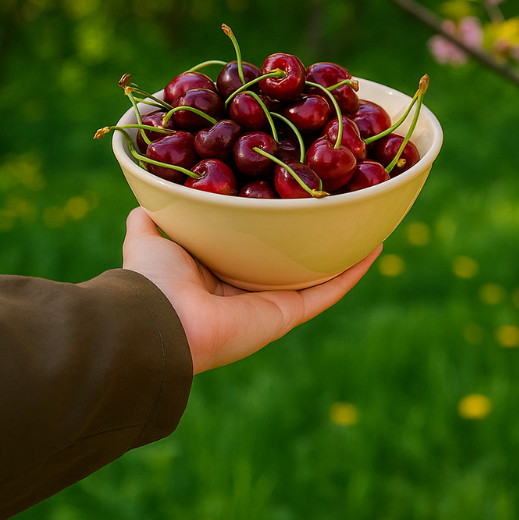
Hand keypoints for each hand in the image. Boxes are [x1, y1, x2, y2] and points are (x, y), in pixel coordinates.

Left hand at [121, 206, 379, 374]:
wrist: (158, 321)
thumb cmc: (151, 279)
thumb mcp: (149, 238)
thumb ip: (152, 220)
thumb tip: (145, 197)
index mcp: (215, 275)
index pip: (250, 248)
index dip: (269, 227)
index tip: (288, 198)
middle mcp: (245, 291)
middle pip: (288, 263)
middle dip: (311, 240)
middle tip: (333, 206)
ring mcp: (269, 305)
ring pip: (315, 276)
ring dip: (341, 253)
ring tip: (363, 222)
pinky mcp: (286, 314)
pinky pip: (326, 291)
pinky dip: (352, 271)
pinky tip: (373, 245)